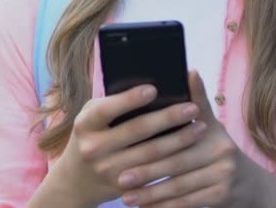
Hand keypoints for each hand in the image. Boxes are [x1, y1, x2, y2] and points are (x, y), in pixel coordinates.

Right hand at [43, 84, 203, 206]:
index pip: (107, 109)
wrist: (76, 180)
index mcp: (84, 124)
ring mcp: (108, 170)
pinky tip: (190, 150)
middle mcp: (93, 147)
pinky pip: (154, 173)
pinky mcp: (123, 187)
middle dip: (167, 118)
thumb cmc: (90, 136)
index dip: (130, 99)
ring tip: (200, 127)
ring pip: (150, 154)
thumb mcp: (91, 118)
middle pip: (136, 130)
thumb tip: (152, 90)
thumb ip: (112, 104)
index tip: (154, 89)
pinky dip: (174, 160)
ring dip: (179, 140)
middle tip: (192, 107)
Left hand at [116, 71, 265, 207]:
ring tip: (126, 197)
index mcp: (211, 129)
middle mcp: (222, 151)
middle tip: (120, 178)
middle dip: (146, 172)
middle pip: (175, 162)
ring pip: (179, 186)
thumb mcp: (209, 123)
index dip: (151, 137)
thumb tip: (188, 70)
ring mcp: (224, 175)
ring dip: (151, 194)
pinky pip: (188, 203)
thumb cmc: (214, 147)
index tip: (126, 143)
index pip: (177, 133)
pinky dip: (165, 207)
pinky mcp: (223, 196)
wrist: (249, 184)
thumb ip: (195, 101)